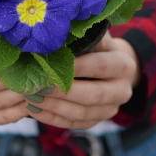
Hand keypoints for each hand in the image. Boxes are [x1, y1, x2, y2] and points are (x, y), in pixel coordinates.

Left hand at [24, 33, 140, 128]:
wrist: (111, 68)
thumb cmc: (97, 46)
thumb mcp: (95, 36)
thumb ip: (82, 34)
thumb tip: (56, 30)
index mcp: (124, 65)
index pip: (100, 66)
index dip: (76, 66)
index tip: (51, 64)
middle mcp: (122, 90)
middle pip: (92, 95)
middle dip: (62, 91)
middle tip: (37, 85)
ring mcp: (110, 109)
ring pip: (81, 114)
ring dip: (53, 106)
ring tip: (31, 97)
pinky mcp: (96, 121)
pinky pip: (73, 125)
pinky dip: (52, 118)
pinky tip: (34, 109)